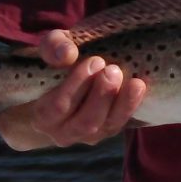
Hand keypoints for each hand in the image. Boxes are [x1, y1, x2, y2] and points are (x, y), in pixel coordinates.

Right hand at [0, 29, 146, 150]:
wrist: (72, 78)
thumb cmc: (59, 62)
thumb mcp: (52, 48)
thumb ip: (53, 46)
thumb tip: (66, 55)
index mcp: (42, 115)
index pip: (57, 108)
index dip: (76, 86)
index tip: (95, 61)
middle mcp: (62, 132)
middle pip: (84, 122)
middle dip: (101, 95)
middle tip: (112, 69)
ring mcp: (88, 135)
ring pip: (105, 126)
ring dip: (120, 102)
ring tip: (129, 78)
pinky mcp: (107, 130)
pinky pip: (120, 122)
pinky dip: (131, 105)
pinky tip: (139, 85)